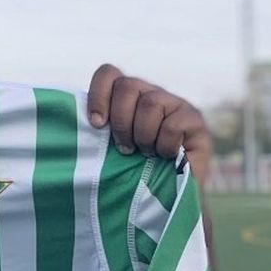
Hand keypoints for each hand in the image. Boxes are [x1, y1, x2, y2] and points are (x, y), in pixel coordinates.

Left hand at [87, 64, 213, 183]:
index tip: (96, 125)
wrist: (171, 196)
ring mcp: (174, 103)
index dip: (99, 95)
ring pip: (150, 103)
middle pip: (127, 85)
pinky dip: (165, 145)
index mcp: (126, 97)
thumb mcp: (112, 152)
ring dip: (143, 135)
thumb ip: (99, 133)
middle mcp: (150, 94)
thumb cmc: (136, 174)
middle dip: (121, 121)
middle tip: (123, 149)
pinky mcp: (194, 119)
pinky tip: (167, 156)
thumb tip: (76, 125)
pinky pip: (172, 124)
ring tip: (146, 154)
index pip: (109, 74)